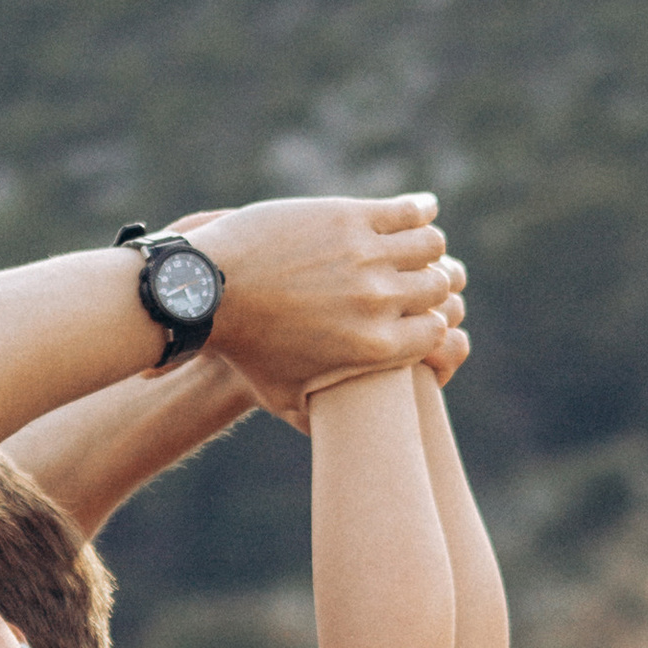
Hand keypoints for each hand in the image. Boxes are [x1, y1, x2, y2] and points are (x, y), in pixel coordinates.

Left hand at [184, 196, 456, 431]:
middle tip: (427, 276)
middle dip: (435, 284)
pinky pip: (409, 210)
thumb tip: (337, 438)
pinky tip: (422, 208)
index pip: (437, 333)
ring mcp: (366, 256)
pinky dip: (421, 209)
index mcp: (374, 348)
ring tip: (421, 245)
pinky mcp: (350, 217)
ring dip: (430, 246)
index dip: (434, 322)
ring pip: (432, 246)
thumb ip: (317, 419)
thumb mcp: (282, 397)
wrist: (209, 290)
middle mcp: (378, 302)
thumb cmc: (243, 350)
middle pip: (438, 288)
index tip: (426, 312)